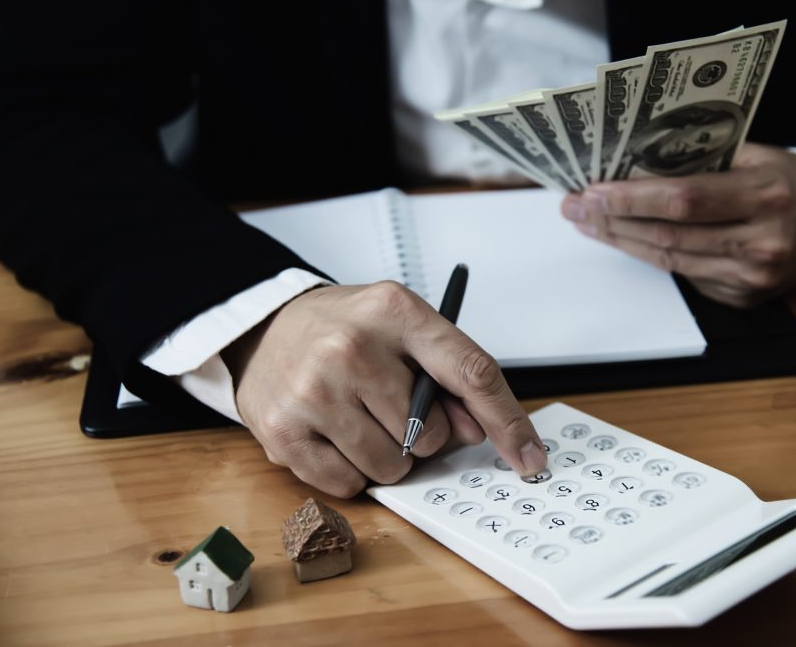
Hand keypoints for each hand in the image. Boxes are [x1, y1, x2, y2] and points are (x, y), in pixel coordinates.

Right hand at [223, 281, 546, 497]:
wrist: (265, 330)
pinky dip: (351, 470)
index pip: (470, 371)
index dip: (507, 420)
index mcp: (394, 312)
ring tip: (358, 417)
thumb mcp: (401, 330)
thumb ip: (446, 374)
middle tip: (389, 405)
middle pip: (429, 433)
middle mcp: (352, 348)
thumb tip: (477, 432)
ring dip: (386, 456)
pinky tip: (333, 434)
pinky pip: (349, 483)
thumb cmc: (343, 331)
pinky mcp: (283, 430)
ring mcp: (314, 391)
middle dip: (421, 433)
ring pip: (391, 465)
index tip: (530, 457)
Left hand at [561, 143, 795, 306]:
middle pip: (669, 237)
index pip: (684, 200)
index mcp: (767, 196)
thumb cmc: (785, 179)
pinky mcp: (742, 299)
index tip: (592, 192)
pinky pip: (686, 276)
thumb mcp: (754, 154)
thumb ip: (700, 159)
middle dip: (614, 222)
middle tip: (575, 208)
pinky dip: (652, 256)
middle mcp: (762, 243)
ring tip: (589, 223)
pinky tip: (627, 240)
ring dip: (623, 242)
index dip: (632, 198)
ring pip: (671, 261)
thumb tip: (631, 163)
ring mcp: (753, 278)